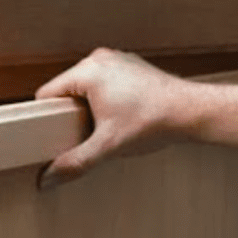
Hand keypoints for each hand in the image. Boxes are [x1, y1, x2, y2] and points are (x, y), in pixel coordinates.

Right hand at [35, 48, 197, 187]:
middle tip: (84, 136)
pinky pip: (105, 84)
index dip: (47, 119)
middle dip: (70, 115)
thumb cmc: (153, 122)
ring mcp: (117, 60)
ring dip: (89, 109)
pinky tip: (119, 119)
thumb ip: (75, 163)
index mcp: (88, 71)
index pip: (47, 94)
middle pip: (67, 91)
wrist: (190, 112)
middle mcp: (100, 58)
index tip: (53, 137)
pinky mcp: (130, 67)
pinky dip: (105, 101)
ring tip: (105, 128)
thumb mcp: (108, 147)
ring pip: (86, 88)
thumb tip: (49, 178)